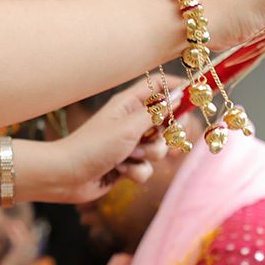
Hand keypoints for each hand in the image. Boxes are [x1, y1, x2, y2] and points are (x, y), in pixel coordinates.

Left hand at [39, 79, 177, 203]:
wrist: (67, 178)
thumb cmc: (92, 147)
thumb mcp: (128, 127)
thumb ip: (157, 113)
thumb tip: (180, 95)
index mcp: (129, 104)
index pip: (160, 86)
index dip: (179, 89)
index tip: (197, 98)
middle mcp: (132, 121)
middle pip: (168, 120)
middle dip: (168, 134)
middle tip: (163, 137)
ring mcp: (131, 143)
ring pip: (160, 148)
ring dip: (149, 156)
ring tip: (128, 157)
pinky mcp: (129, 163)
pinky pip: (148, 167)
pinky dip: (138, 172)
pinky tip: (120, 172)